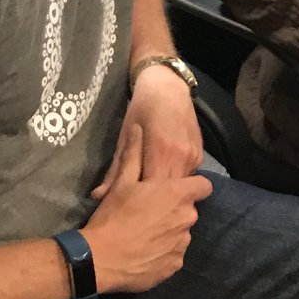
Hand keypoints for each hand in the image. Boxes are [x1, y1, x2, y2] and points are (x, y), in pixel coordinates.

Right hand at [84, 124, 212, 293]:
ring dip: (170, 230)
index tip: (174, 188)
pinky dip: (164, 251)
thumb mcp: (122, 181)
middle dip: (175, 209)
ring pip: (182, 232)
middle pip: (189, 209)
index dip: (191, 186)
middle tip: (150, 211)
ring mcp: (182, 244)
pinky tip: (144, 250)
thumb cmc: (113, 216)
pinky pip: (174, 253)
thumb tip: (138, 128)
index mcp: (177, 195)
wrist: (100, 260)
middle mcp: (187, 219)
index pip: (203, 186)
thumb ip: (134, 153)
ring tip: (144, 232)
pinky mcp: (175, 266)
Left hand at [91, 65, 201, 200]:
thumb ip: (115, 170)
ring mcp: (193, 156)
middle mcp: (181, 156)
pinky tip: (165, 182)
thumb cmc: (141, 109)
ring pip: (181, 187)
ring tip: (151, 202)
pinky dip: (176, 182)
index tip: (129, 211)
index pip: (153, 192)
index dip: (141, 204)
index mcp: (160, 151)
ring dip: (167, 195)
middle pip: (170, 193)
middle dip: (156, 204)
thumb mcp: (123, 137)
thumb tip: (98, 196)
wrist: (168, 86)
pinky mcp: (200, 155)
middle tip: (139, 212)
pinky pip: (188, 176)